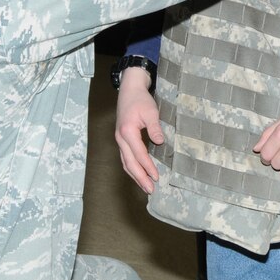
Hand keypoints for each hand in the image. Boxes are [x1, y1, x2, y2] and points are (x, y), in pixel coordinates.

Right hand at [115, 67, 163, 193]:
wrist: (129, 89)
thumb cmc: (140, 99)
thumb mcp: (151, 111)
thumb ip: (154, 128)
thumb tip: (159, 142)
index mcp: (127, 131)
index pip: (139, 154)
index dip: (147, 167)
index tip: (156, 177)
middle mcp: (120, 138)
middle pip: (129, 163)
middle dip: (140, 177)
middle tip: (150, 189)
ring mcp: (119, 139)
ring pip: (125, 162)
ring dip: (135, 175)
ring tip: (145, 186)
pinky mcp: (121, 138)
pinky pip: (125, 157)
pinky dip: (132, 167)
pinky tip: (139, 173)